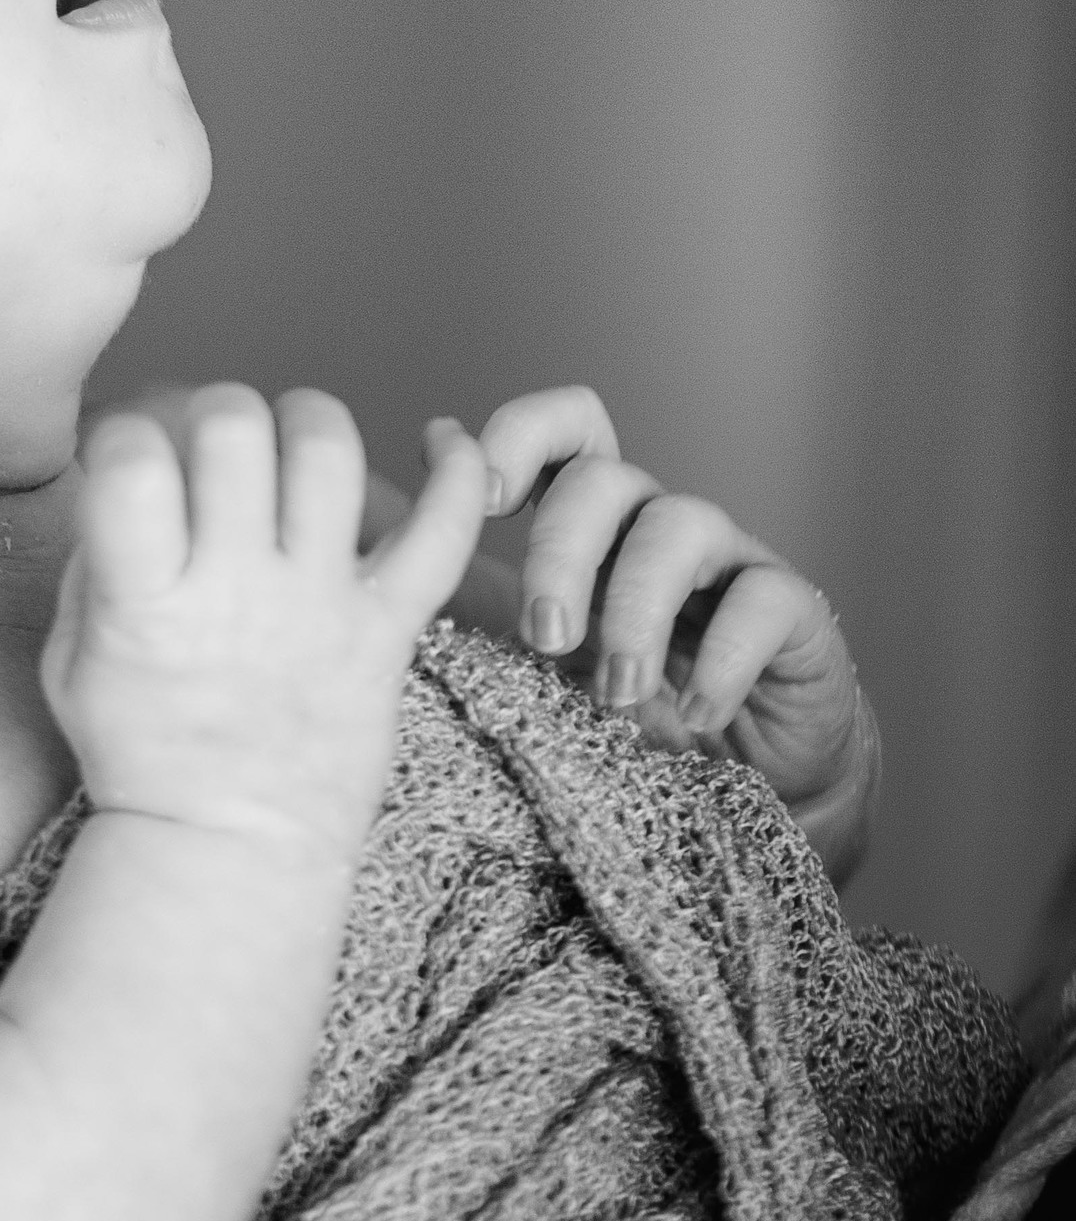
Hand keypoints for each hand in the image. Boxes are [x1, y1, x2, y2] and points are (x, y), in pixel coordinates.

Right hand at [41, 387, 489, 866]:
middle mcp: (233, 592)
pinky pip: (443, 531)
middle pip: (233, 427)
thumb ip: (96, 561)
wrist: (227, 853)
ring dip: (306, 422)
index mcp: (144, 602)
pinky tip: (441, 441)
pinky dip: (457, 472)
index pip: (130, 460)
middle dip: (216, 413)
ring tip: (293, 445)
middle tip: (214, 452)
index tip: (129, 460)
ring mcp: (317, 607)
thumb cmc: (142, 755)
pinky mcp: (387, 630)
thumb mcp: (71, 660)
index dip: (124, 435)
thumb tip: (129, 472)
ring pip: (328, 450)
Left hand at [471, 384, 878, 878]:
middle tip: (545, 638)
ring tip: (615, 694)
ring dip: (634, 609)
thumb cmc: (633, 711)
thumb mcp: (549, 651)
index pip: (565, 432)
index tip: (482, 498)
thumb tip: (423, 471)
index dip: (520, 437)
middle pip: (606, 480)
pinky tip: (692, 716)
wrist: (753, 789)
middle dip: (561, 551)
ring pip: (680, 525)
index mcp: (596, 522)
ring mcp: (731, 562)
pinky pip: (763, 600)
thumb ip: (488, 581)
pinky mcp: (796, 612)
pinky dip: (719, 660)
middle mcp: (659, 523)